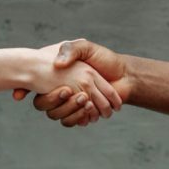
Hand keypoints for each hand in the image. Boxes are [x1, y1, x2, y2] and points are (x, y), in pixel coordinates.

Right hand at [0, 43, 121, 125]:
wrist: (125, 73)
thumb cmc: (105, 58)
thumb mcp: (85, 47)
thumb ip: (70, 49)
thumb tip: (57, 64)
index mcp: (60, 78)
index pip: (43, 90)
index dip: (50, 94)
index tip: (65, 89)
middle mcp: (64, 92)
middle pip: (51, 107)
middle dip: (65, 104)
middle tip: (80, 95)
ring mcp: (73, 104)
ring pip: (62, 116)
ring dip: (75, 111)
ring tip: (88, 102)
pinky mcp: (83, 114)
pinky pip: (74, 122)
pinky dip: (82, 118)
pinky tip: (92, 110)